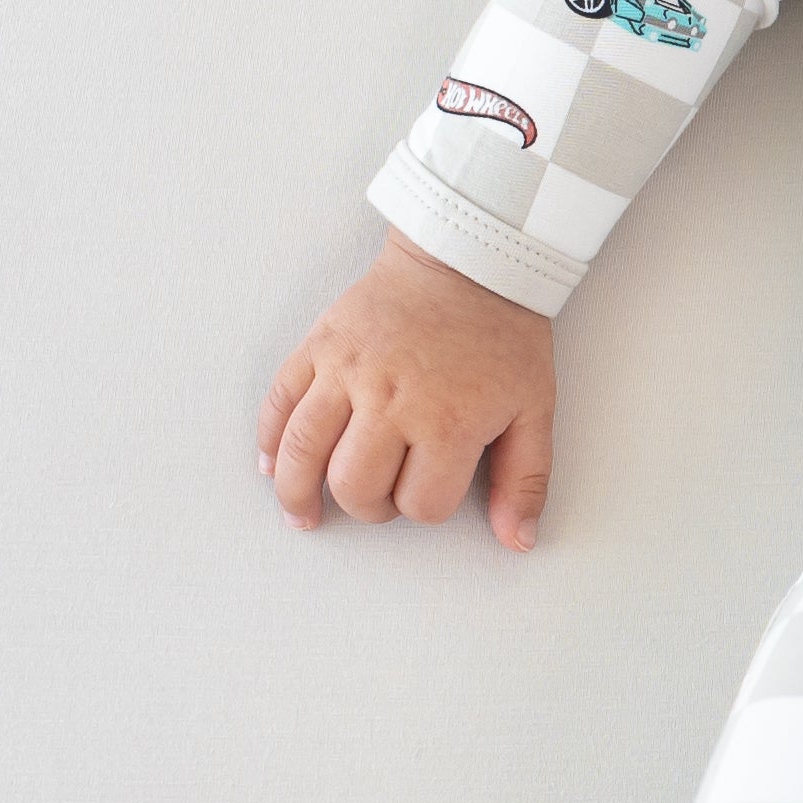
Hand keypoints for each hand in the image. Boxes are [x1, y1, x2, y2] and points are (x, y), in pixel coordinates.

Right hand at [258, 230, 556, 545]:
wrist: (468, 261)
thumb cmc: (503, 336)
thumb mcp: (534, 410)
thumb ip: (526, 479)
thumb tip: (517, 541)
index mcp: (448, 422)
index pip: (421, 503)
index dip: (426, 507)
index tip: (431, 489)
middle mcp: (391, 401)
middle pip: (356, 486)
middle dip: (367, 508)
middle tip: (376, 499)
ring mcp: (348, 372)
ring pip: (303, 452)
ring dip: (297, 492)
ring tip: (301, 514)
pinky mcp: (320, 346)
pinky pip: (280, 402)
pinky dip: (269, 440)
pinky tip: (272, 466)